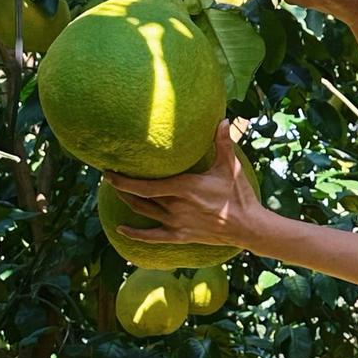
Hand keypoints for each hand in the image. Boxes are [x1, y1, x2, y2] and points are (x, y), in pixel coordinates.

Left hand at [105, 121, 263, 249]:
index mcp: (185, 187)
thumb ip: (223, 143)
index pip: (146, 185)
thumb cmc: (239, 194)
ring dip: (128, 203)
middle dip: (122, 188)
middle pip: (140, 197)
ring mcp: (176, 223)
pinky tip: (121, 229)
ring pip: (144, 212)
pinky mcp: (180, 235)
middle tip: (109, 177)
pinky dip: (135, 234)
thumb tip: (223, 120)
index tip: (109, 173)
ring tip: (117, 193)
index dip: (124, 181)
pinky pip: (152, 237)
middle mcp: (176, 206)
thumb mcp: (231, 167)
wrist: (247, 226)